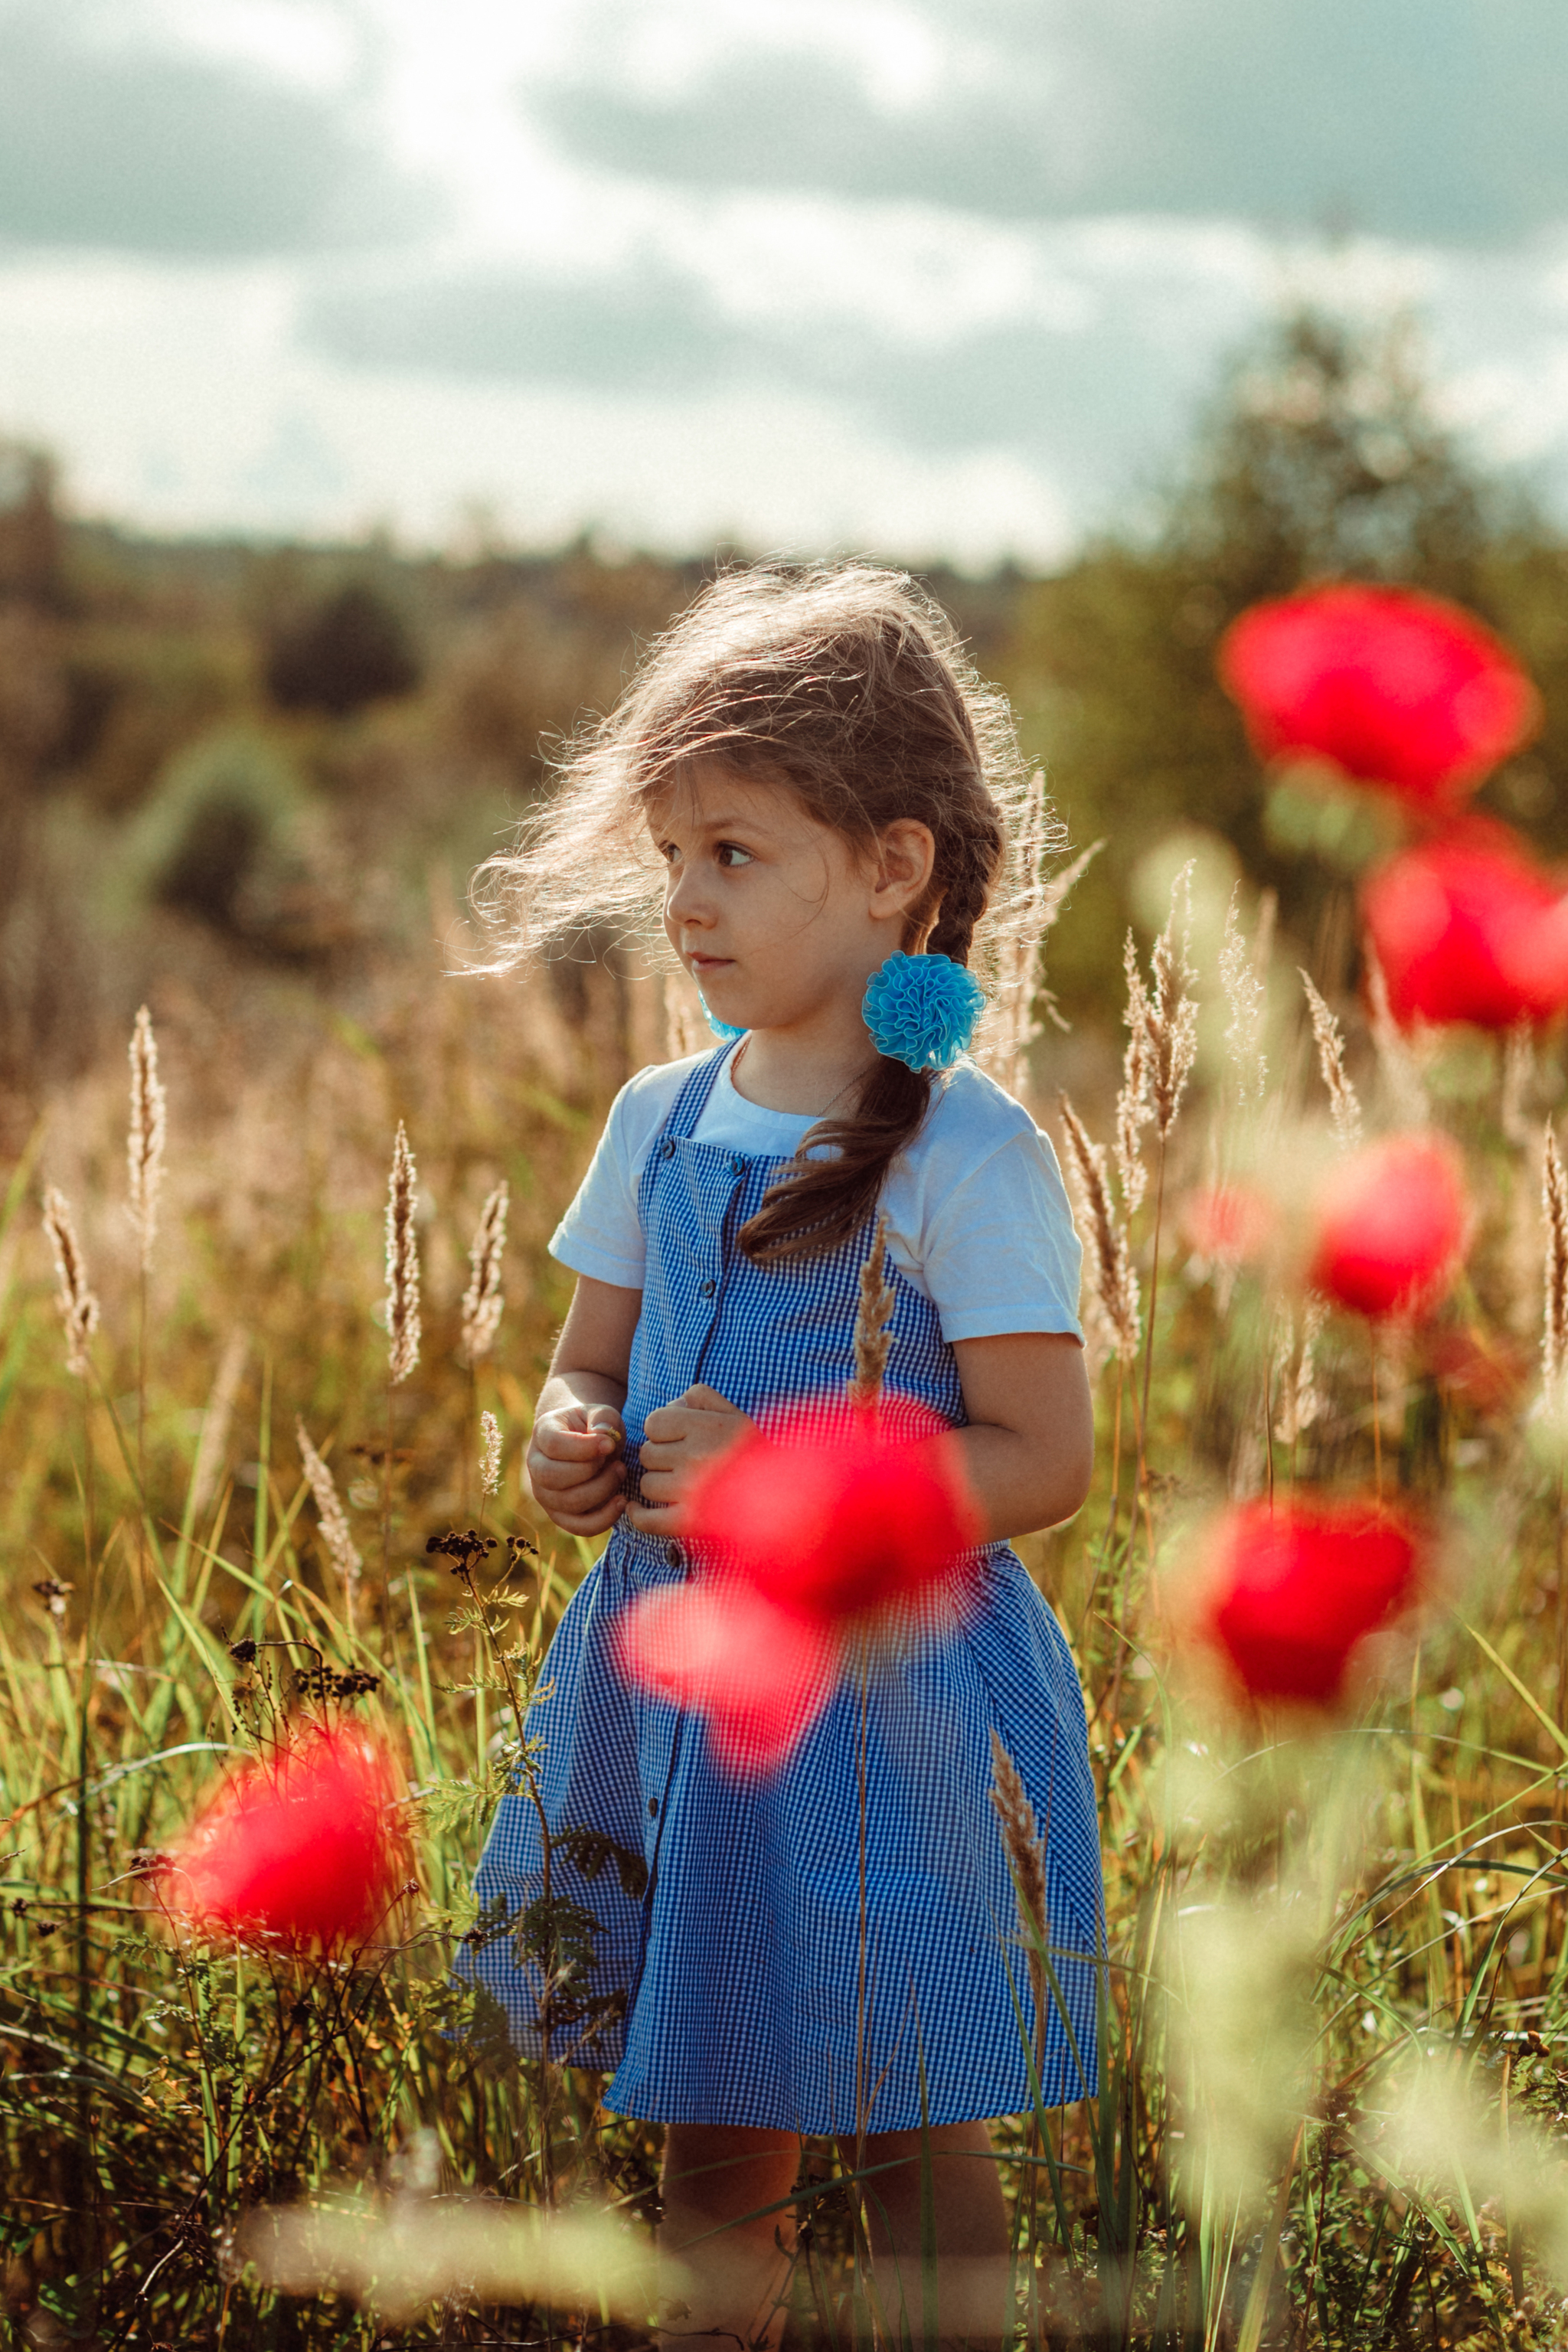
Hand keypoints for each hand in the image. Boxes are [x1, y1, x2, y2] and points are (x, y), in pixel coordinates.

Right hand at [526, 1402, 626, 1535]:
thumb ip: (603, 1418)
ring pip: (567, 1503)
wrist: (589, 1443)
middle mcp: (536, 1466)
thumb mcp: (601, 1413)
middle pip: (553, 1477)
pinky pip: (577, 1526)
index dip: (584, 1447)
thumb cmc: (595, 1426)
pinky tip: (621, 1501)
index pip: (554, 1445)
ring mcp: (545, 1493)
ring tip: (620, 1473)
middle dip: (591, 1472)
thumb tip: (603, 1437)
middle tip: (618, 1463)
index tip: (609, 1444)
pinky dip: (603, 1519)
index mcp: (542, 1434)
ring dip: (602, 1491)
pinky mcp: (560, 1514)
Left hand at [626, 1384, 753, 1532]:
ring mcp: (690, 1491)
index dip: (662, 1430)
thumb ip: (701, 1397)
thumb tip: (672, 1404)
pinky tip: (637, 1510)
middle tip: (683, 1464)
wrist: (786, 1497)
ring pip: (647, 1485)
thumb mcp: (734, 1413)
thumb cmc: (756, 1453)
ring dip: (658, 1485)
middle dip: (660, 1457)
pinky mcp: (690, 1522)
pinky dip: (638, 1515)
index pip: (653, 1422)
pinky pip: (647, 1519)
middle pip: (647, 1453)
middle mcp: (694, 1456)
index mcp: (705, 1427)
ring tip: (681, 1486)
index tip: (678, 1439)